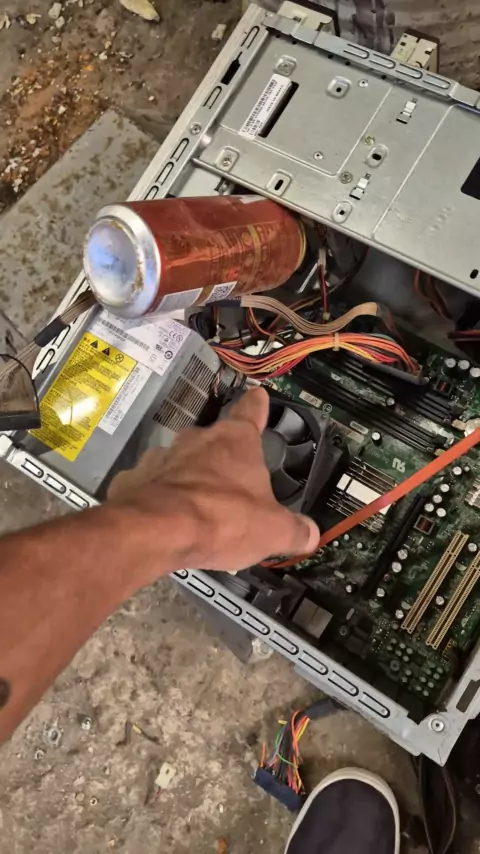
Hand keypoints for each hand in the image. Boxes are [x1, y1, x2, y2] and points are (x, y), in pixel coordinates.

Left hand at [108, 387, 319, 573]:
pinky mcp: (133, 479)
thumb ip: (293, 530)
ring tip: (197, 507)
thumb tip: (310, 534)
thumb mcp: (271, 530)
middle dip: (223, 458)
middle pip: (215, 441)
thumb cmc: (222, 519)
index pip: (250, 410)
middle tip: (233, 483)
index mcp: (235, 441)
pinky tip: (164, 519)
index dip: (257, 405)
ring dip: (189, 478)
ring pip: (180, 462)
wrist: (155, 531)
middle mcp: (197, 439)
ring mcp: (161, 457)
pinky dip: (159, 498)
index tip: (258, 396)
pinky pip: (151, 486)